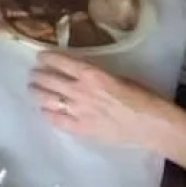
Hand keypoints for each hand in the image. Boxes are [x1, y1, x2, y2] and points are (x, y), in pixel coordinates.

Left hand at [29, 50, 173, 148]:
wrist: (152, 125)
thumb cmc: (142, 97)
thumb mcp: (118, 76)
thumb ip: (96, 75)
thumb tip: (81, 72)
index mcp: (91, 74)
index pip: (60, 61)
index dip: (47, 58)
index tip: (40, 57)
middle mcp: (80, 90)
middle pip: (49, 79)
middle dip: (38, 75)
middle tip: (33, 74)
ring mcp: (78, 110)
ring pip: (47, 98)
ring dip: (37, 92)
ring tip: (32, 89)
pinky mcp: (81, 129)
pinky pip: (56, 120)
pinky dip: (47, 114)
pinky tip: (43, 110)